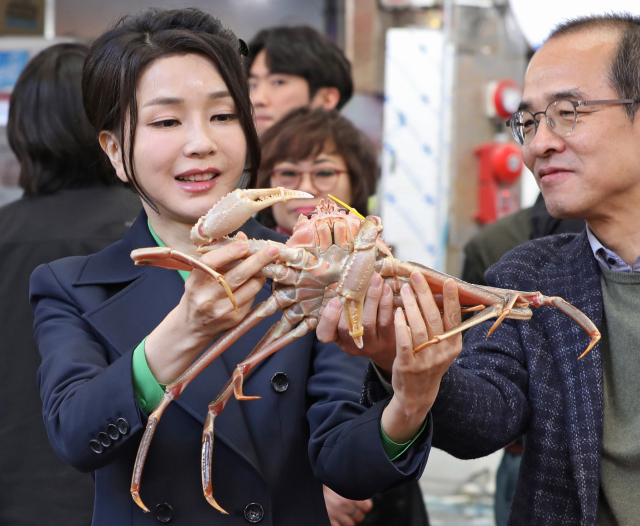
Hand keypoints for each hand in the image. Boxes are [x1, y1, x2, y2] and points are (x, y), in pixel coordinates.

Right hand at [145, 241, 278, 383]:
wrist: (192, 327)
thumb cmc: (198, 294)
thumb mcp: (200, 275)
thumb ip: (219, 256)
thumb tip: (242, 238)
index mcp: (194, 282)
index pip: (211, 263)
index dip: (229, 252)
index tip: (245, 244)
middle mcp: (206, 298)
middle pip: (237, 276)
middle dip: (257, 260)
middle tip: (273, 249)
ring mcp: (221, 310)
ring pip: (249, 287)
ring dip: (262, 273)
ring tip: (271, 261)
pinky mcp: (234, 318)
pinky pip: (252, 297)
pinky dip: (257, 285)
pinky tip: (259, 278)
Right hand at [317, 273, 395, 370]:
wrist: (390, 347)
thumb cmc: (363, 324)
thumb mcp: (348, 317)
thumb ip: (343, 303)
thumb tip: (345, 280)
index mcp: (337, 337)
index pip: (324, 334)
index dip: (328, 319)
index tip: (335, 301)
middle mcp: (351, 344)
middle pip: (346, 327)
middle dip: (352, 301)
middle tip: (359, 281)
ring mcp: (370, 344)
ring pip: (368, 322)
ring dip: (371, 297)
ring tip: (375, 279)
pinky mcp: (387, 339)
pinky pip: (385, 320)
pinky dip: (385, 302)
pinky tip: (386, 288)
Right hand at [323, 485, 371, 525]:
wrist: (309, 486)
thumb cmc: (326, 484)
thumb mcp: (339, 483)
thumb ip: (350, 489)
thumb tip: (362, 499)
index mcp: (349, 492)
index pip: (367, 507)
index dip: (364, 507)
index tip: (360, 505)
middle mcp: (344, 504)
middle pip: (360, 517)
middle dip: (355, 514)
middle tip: (349, 510)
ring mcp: (336, 514)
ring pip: (350, 524)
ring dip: (347, 521)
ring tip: (341, 514)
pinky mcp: (329, 520)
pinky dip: (339, 524)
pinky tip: (336, 518)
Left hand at [380, 273, 461, 442]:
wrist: (418, 394)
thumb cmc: (429, 362)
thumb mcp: (443, 346)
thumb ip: (443, 325)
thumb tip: (440, 294)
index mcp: (454, 344)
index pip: (454, 318)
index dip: (451, 299)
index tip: (448, 281)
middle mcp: (442, 352)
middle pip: (434, 318)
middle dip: (425, 294)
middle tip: (416, 275)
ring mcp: (425, 360)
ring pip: (418, 327)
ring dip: (411, 305)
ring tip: (405, 289)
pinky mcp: (408, 365)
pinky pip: (404, 342)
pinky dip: (400, 325)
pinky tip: (396, 312)